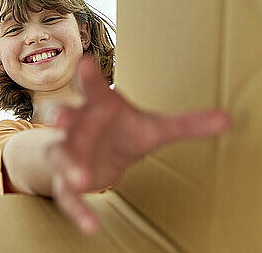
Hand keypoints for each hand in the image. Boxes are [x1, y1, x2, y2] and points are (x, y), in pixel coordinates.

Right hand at [47, 57, 229, 233]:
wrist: (95, 153)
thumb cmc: (122, 131)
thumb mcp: (153, 128)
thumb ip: (186, 124)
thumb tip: (228, 119)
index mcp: (98, 106)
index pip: (94, 88)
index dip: (90, 76)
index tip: (87, 62)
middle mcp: (78, 125)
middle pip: (66, 116)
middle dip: (62, 116)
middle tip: (60, 118)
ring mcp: (68, 150)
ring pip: (60, 153)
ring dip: (68, 163)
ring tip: (80, 178)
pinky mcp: (66, 178)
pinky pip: (66, 194)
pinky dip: (78, 209)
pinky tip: (92, 226)